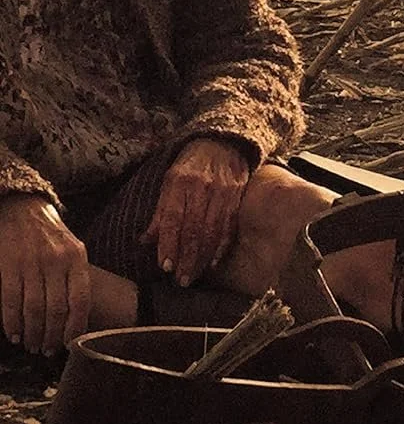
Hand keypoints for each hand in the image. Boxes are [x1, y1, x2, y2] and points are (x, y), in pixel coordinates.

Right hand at [0, 195, 90, 353]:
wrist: (21, 207)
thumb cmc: (49, 233)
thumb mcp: (72, 247)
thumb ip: (74, 276)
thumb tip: (76, 316)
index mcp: (76, 258)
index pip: (81, 300)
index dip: (75, 327)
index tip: (70, 343)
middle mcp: (55, 261)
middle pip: (56, 310)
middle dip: (52, 336)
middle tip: (47, 350)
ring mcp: (31, 264)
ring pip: (34, 309)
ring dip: (33, 333)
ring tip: (32, 345)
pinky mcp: (8, 266)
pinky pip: (11, 301)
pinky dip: (12, 322)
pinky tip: (14, 334)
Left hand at [142, 139, 250, 286]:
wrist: (223, 142)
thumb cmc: (191, 165)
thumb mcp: (170, 182)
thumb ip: (160, 212)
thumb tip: (145, 241)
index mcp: (179, 181)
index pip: (173, 218)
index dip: (169, 243)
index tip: (165, 266)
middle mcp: (202, 187)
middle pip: (194, 228)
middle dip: (186, 257)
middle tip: (180, 280)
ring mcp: (223, 191)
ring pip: (212, 231)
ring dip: (202, 257)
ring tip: (193, 276)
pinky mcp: (237, 196)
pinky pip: (229, 226)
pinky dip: (221, 247)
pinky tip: (213, 263)